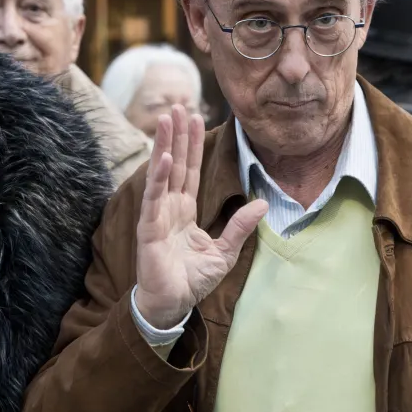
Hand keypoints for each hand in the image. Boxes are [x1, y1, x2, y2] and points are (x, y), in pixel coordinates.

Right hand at [133, 105, 267, 329]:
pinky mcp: (149, 228)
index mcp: (185, 210)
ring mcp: (157, 215)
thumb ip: (240, 227)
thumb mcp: (225, 252)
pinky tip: (164, 157)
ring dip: (164, 145)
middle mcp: (169, 207)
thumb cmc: (193, 280)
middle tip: (178, 105)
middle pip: (176, 163)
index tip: (197, 118)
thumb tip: (262, 205)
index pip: (191, 170)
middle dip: (177, 135)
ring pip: (162, 173)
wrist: (173, 305)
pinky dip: (159, 178)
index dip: (193, 145)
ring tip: (166, 119)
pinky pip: (154, 198)